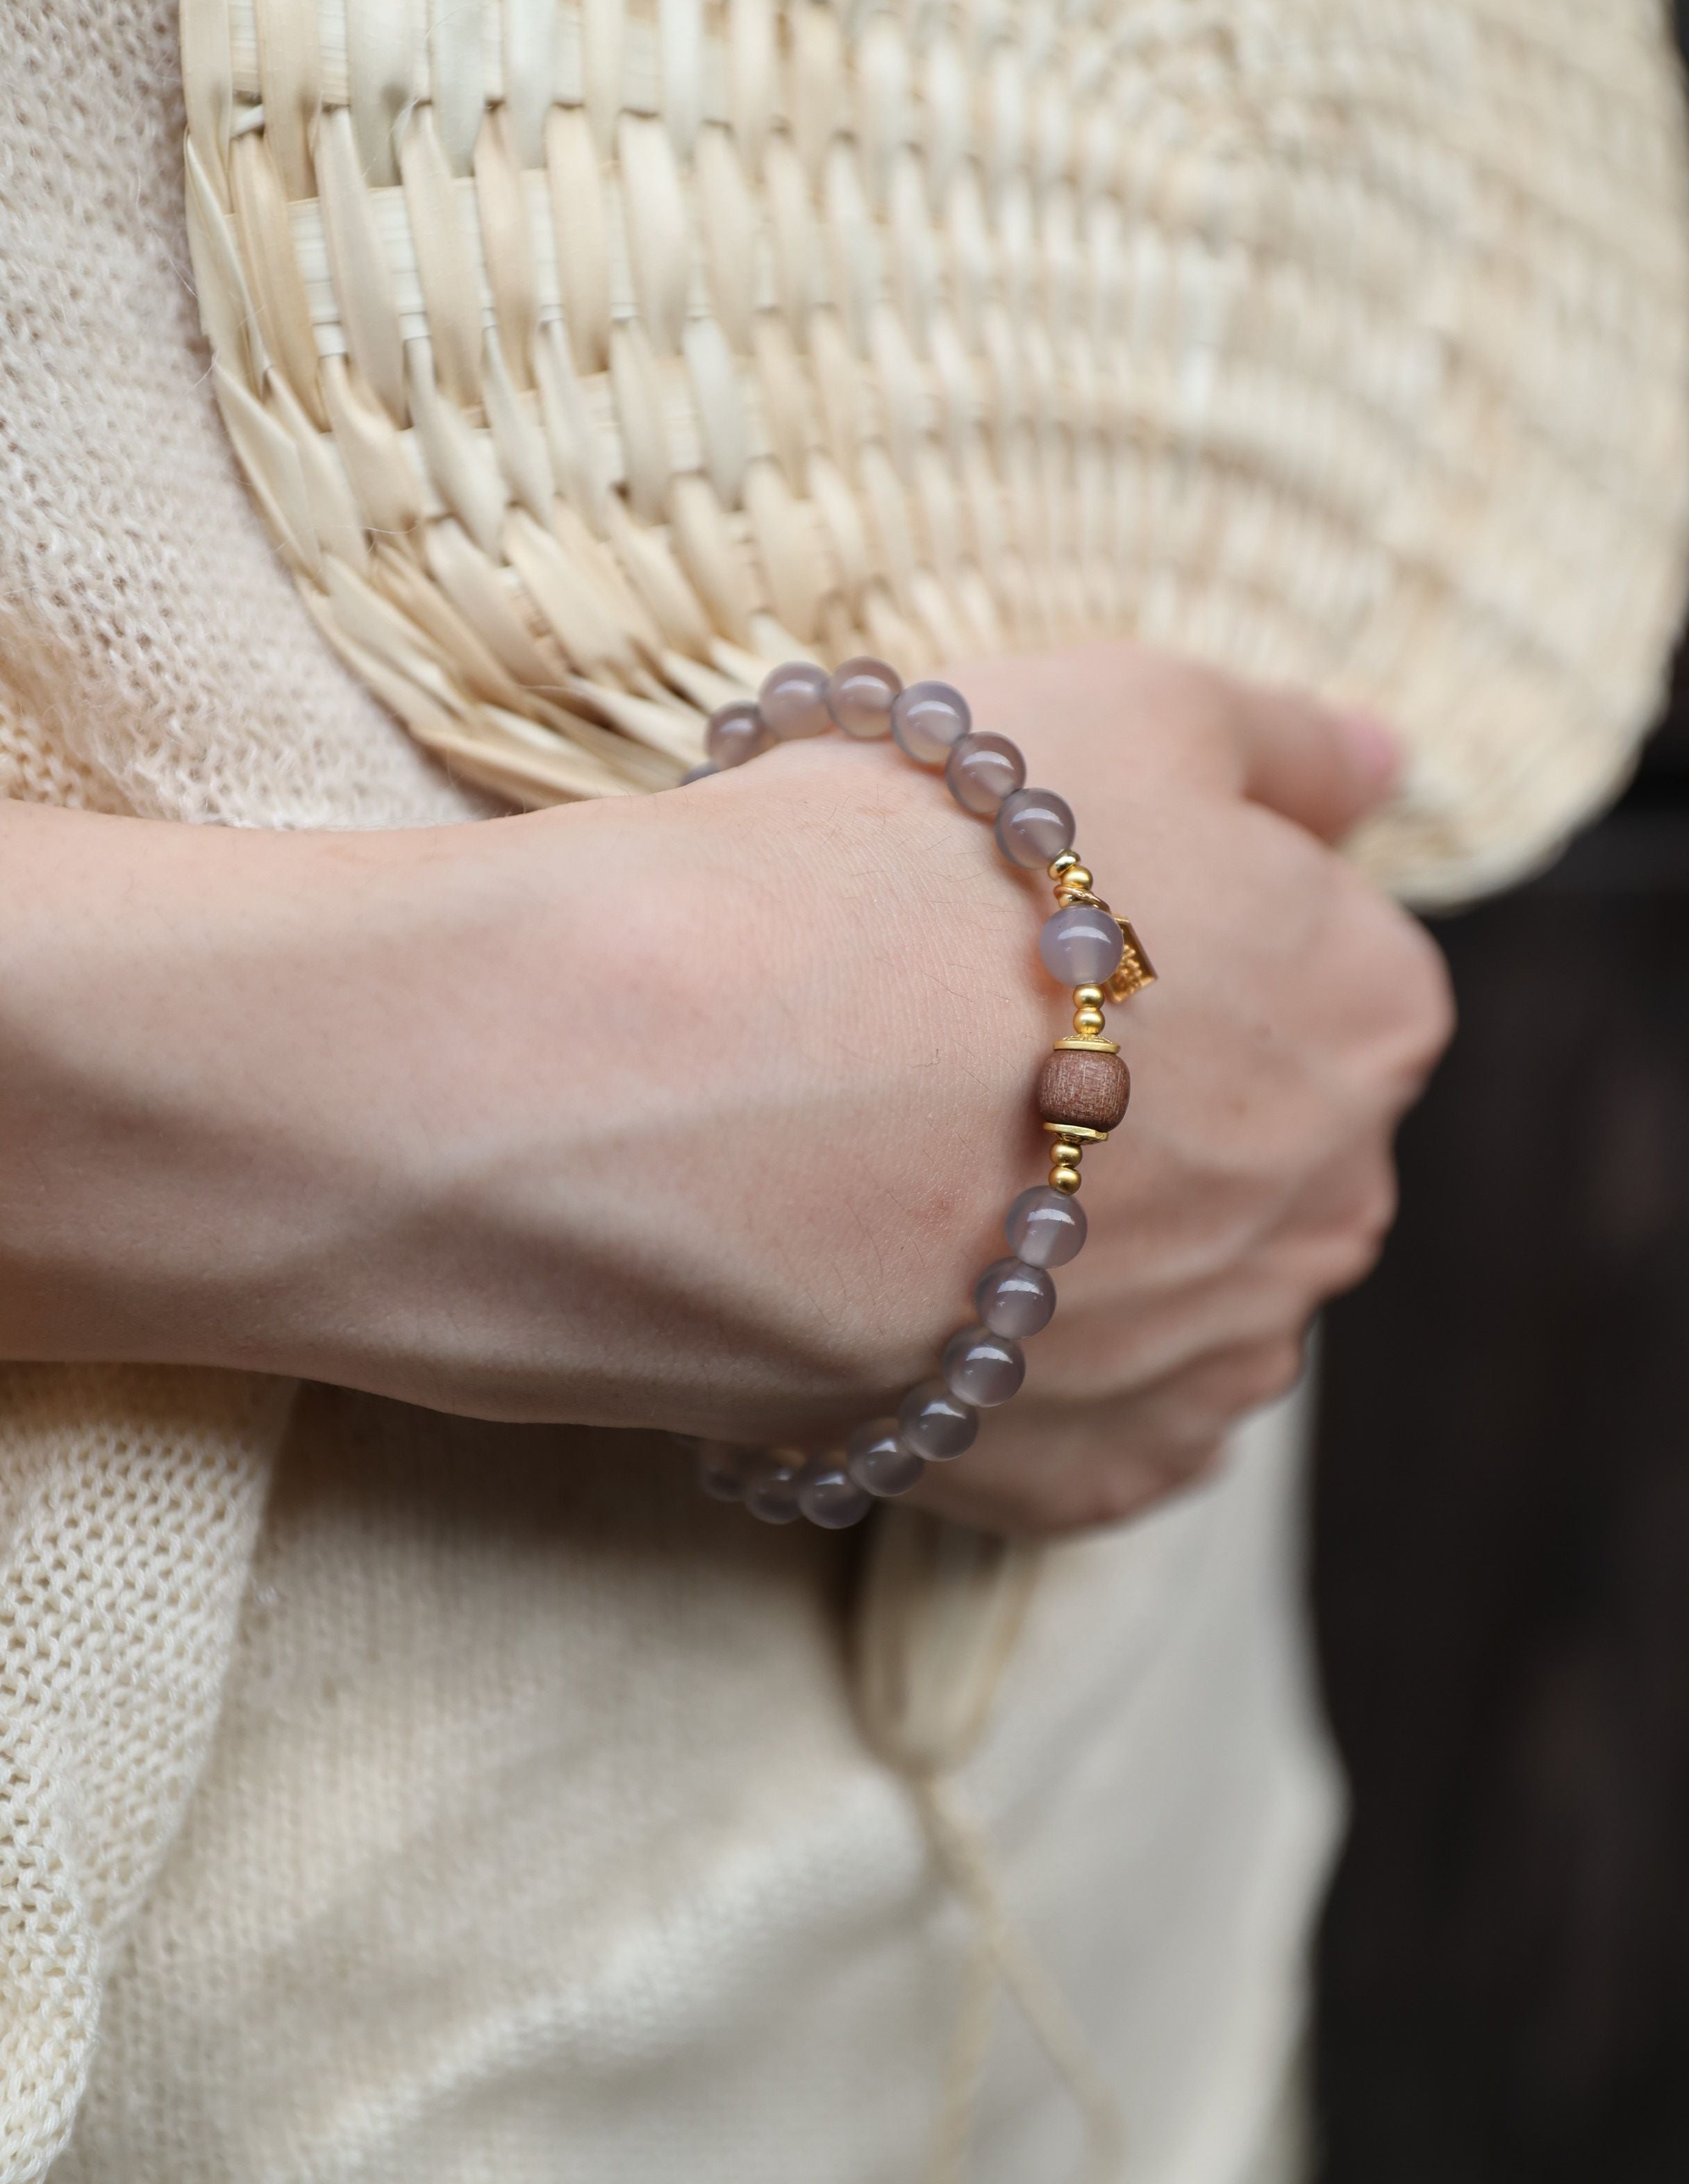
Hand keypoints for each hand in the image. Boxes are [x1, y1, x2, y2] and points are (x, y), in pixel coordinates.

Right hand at [918, 648, 1453, 1533]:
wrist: (686, 1088)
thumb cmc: (908, 874)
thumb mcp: (1116, 709)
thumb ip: (1278, 742)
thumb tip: (1378, 764)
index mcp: (1368, 1009)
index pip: (1315, 961)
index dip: (1169, 929)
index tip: (1035, 926)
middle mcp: (1332, 1201)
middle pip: (1260, 1132)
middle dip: (1150, 1094)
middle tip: (960, 1042)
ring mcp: (1212, 1357)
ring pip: (1181, 1285)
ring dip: (1093, 1242)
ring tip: (917, 1171)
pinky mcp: (1090, 1475)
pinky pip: (1092, 1414)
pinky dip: (1026, 1366)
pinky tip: (923, 1293)